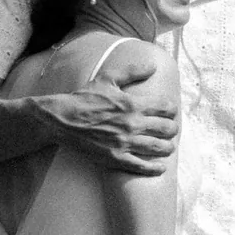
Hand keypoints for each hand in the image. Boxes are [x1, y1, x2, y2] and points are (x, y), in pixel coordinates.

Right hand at [31, 58, 177, 175]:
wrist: (62, 120)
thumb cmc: (84, 98)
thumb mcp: (108, 78)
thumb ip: (132, 71)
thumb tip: (153, 66)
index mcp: (133, 103)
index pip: (166, 108)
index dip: (172, 110)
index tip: (170, 112)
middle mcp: (132, 124)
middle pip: (166, 129)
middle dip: (172, 129)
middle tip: (170, 130)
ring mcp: (125, 143)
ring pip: (158, 148)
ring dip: (167, 148)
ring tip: (167, 147)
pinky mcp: (116, 158)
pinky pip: (141, 166)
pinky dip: (154, 168)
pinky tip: (160, 167)